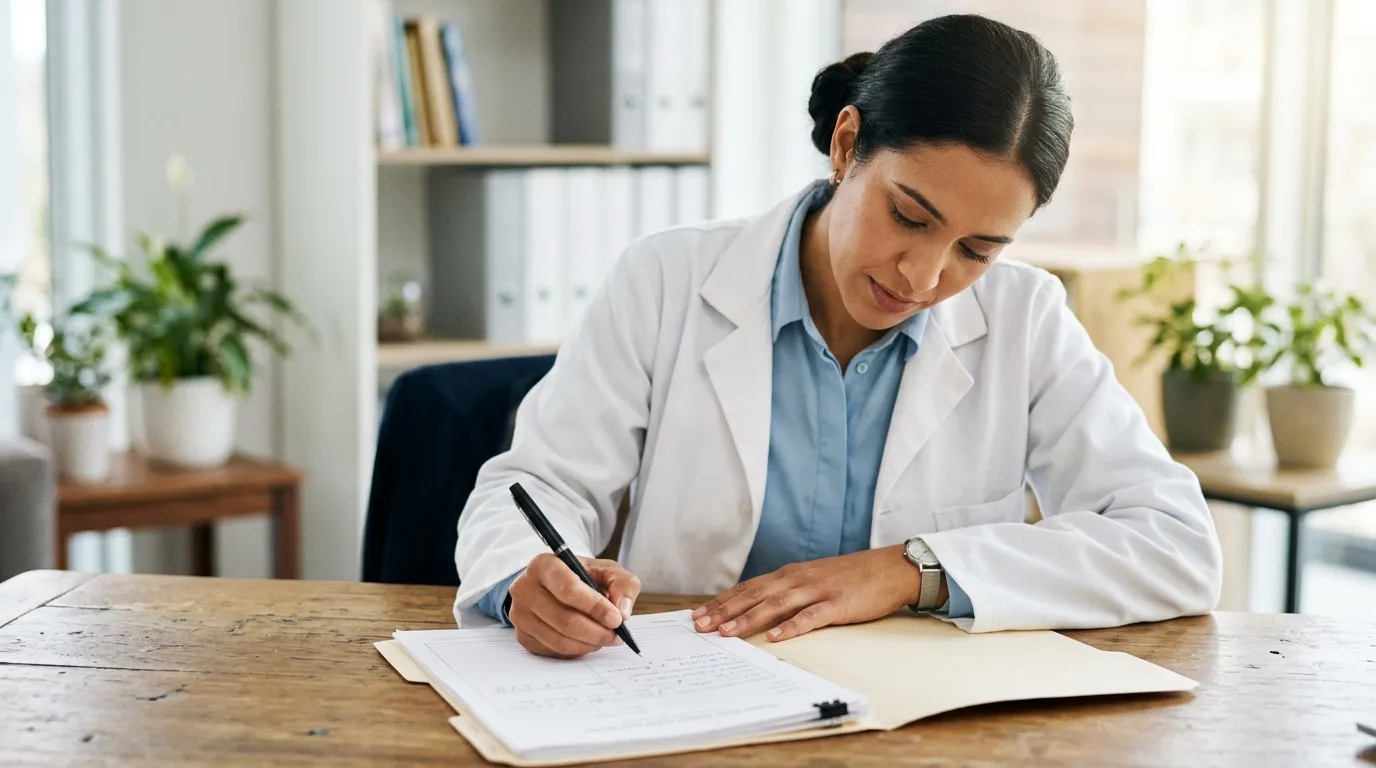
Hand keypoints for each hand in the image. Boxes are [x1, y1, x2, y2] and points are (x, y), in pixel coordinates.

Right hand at [508, 554, 641, 658]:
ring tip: (605, 638)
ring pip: (559, 640)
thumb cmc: (582, 577)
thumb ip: (622, 584)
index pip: (568, 589)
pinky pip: (553, 651)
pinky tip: (587, 641)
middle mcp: (525, 588)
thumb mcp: (606, 571)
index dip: (595, 607)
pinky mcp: (522, 636)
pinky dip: (576, 650)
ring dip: (588, 644)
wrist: (555, 586)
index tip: (616, 619)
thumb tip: (623, 612)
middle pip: (564, 620)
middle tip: (616, 635)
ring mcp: (520, 614)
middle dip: (596, 632)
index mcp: (544, 565)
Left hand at [691, 545, 939, 641]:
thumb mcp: (812, 580)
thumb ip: (787, 592)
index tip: (697, 615)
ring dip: (749, 618)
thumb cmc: (850, 578)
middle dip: (724, 611)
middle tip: (699, 626)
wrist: (889, 568)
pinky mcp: (838, 603)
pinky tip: (777, 637)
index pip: (748, 588)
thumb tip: (757, 609)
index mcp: (789, 575)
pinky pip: (812, 616)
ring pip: (776, 604)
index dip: (721, 602)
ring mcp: (817, 590)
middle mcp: (798, 579)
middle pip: (754, 595)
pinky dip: (793, 626)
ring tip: (727, 633)